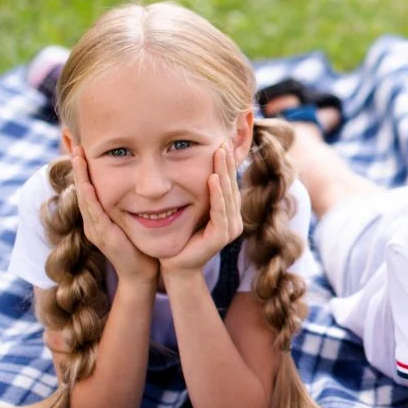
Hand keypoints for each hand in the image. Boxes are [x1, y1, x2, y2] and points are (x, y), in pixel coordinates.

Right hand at [71, 147, 157, 284]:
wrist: (142, 273)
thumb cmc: (140, 245)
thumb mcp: (133, 217)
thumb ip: (131, 200)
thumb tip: (139, 179)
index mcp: (98, 214)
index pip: (88, 184)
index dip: (84, 164)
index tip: (82, 143)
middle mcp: (93, 219)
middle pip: (81, 186)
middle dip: (77, 164)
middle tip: (73, 140)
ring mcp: (95, 228)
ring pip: (84, 197)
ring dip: (80, 176)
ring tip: (77, 154)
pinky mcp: (103, 236)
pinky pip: (95, 214)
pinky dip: (90, 198)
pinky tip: (88, 184)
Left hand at [161, 144, 243, 276]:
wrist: (174, 266)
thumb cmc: (179, 237)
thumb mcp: (190, 210)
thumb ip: (197, 193)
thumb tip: (195, 168)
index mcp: (228, 213)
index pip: (228, 183)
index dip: (226, 164)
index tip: (221, 142)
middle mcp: (233, 220)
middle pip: (231, 186)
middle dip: (227, 163)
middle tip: (223, 142)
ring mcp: (229, 229)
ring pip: (227, 195)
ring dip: (223, 173)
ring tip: (220, 153)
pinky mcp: (221, 237)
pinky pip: (220, 211)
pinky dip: (217, 194)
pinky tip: (212, 177)